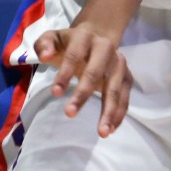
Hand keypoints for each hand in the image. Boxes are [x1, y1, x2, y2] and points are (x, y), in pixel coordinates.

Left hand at [34, 22, 131, 137]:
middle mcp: (106, 48)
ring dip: (109, 111)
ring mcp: (119, 63)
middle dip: (83, 94)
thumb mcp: (52, 38)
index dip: (65, 73)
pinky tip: (110, 129)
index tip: (54, 93)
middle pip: (95, 72)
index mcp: (85, 37)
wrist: (96, 38)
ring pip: (115, 88)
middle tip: (69, 114)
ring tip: (101, 133)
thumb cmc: (69, 44)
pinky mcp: (127, 77)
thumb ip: (44, 44)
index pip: (74, 55)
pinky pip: (125, 97)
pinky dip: (119, 114)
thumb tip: (45, 57)